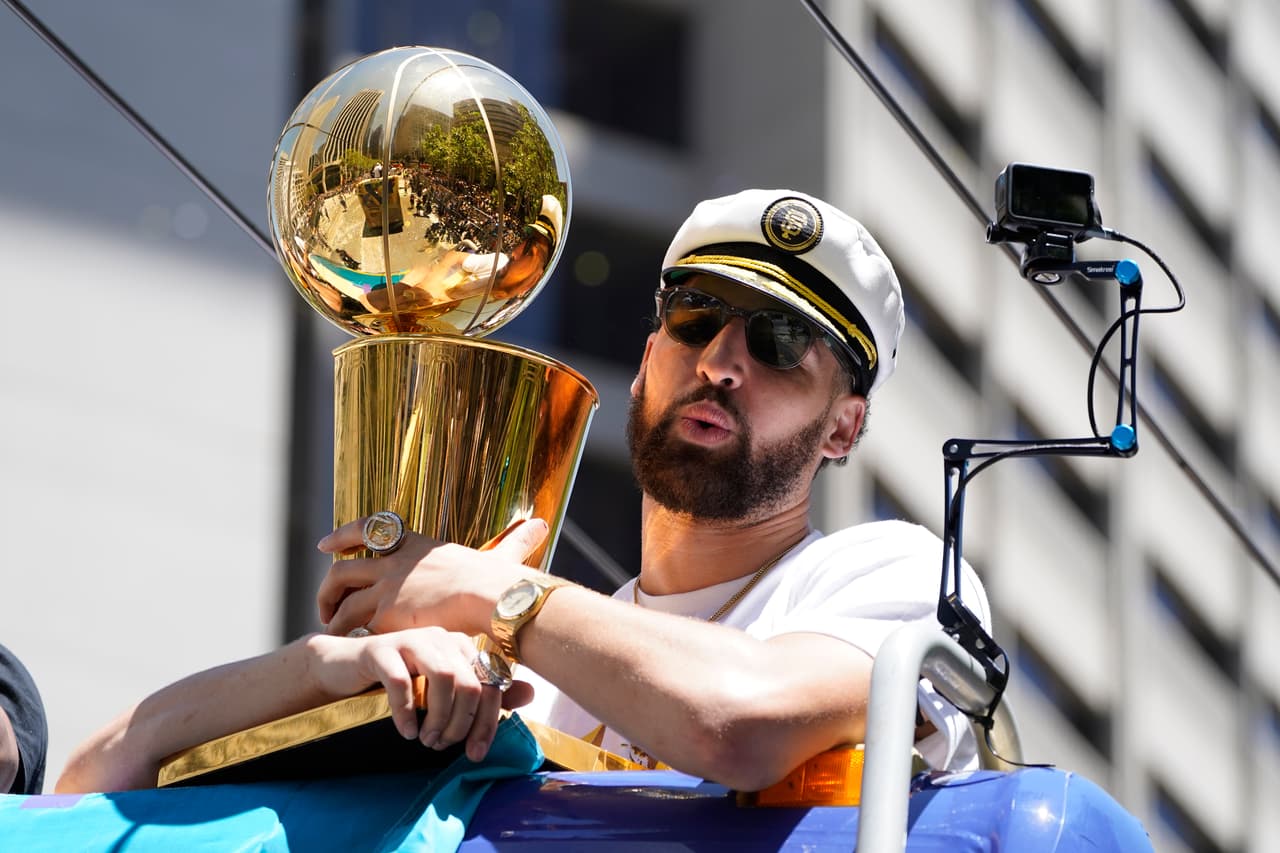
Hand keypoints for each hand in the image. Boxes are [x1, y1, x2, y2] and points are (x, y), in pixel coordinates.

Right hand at [306, 628, 533, 761]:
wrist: (345, 667)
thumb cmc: (400, 680)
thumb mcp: (442, 691)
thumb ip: (483, 691)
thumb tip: (531, 694)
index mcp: (462, 647)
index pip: (489, 684)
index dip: (487, 723)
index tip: (475, 754)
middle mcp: (442, 638)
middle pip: (470, 683)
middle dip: (460, 723)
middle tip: (442, 746)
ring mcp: (412, 640)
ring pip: (443, 678)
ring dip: (437, 717)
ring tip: (426, 740)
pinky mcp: (381, 649)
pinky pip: (402, 681)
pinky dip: (406, 712)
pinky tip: (405, 730)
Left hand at [315, 517, 549, 636]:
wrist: (491, 596)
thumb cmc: (500, 580)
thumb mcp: (502, 554)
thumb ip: (515, 542)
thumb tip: (541, 524)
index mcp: (416, 544)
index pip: (370, 527)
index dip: (344, 535)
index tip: (326, 544)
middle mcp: (394, 562)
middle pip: (343, 567)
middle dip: (328, 586)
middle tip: (326, 603)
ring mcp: (387, 586)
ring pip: (341, 600)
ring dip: (331, 615)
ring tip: (331, 631)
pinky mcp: (385, 613)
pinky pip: (353, 625)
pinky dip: (346, 636)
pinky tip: (348, 648)